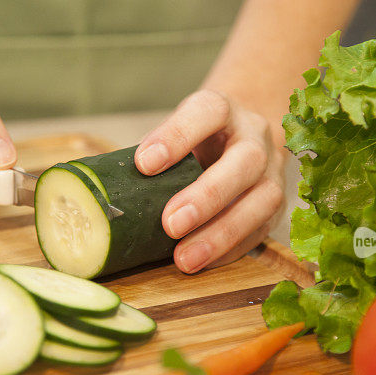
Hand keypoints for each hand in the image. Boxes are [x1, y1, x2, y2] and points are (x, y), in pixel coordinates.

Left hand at [135, 89, 284, 273]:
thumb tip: (100, 196)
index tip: (144, 164)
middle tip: (170, 224)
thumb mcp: (174, 134)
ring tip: (184, 259)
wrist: (238, 139)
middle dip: (207, 196)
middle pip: (243, 161)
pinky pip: (260, 231)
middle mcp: (255, 137)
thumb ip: (148, 157)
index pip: (207, 111)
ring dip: (221, 233)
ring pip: (262, 201)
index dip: (177, 136)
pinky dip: (229, 250)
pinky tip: (202, 263)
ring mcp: (273, 172)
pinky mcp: (275, 207)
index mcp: (224, 110)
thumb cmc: (193, 142)